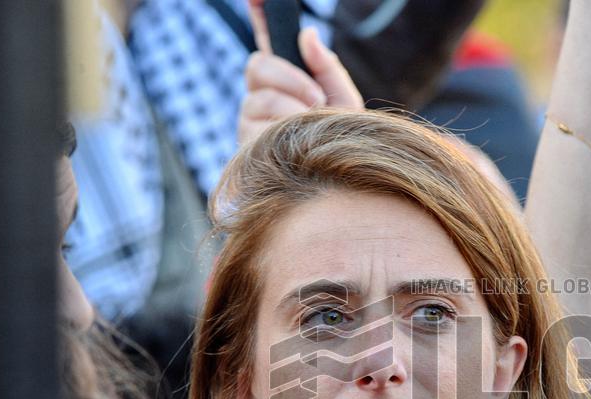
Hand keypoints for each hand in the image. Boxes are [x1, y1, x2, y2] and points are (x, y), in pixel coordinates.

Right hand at [239, 2, 362, 143]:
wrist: (338, 189)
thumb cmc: (340, 146)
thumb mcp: (343, 104)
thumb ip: (328, 69)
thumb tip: (309, 35)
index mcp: (286, 80)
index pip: (268, 40)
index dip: (260, 15)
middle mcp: (262, 96)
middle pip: (257, 65)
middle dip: (289, 78)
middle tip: (316, 99)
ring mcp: (251, 121)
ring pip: (259, 96)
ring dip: (293, 108)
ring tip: (313, 126)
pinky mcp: (246, 146)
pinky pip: (260, 124)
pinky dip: (285, 128)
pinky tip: (298, 142)